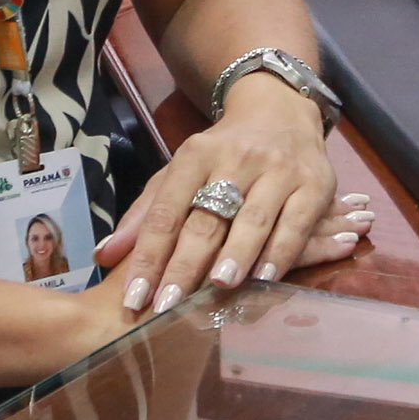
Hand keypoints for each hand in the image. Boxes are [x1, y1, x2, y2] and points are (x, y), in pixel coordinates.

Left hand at [95, 79, 367, 313]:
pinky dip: (281, 253)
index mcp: (196, 155)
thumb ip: (144, 216)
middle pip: (206, 219)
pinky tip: (266, 279)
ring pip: (252, 219)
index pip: (166, 210)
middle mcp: (236, 158)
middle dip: (185, 265)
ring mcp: (278, 170)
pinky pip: (296, 224)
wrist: (282, 112)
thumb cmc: (222, 156)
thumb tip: (104, 257)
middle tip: (167, 307)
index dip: (148, 256)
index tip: (133, 298)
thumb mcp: (179, 174)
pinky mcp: (314, 184)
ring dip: (235, 255)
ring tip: (218, 288)